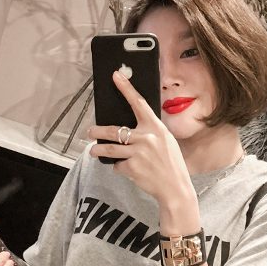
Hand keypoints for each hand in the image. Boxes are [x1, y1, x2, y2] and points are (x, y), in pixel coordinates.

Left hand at [87, 70, 192, 207]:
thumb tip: (129, 128)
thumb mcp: (166, 142)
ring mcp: (138, 153)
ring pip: (109, 148)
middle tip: (90, 132)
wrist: (176, 189)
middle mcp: (146, 138)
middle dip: (97, 132)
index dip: (126, 88)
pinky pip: (118, 165)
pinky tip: (127, 171)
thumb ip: (150, 133)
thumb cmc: (172, 165)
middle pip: (113, 130)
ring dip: (97, 150)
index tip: (116, 76)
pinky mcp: (132, 168)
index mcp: (156, 128)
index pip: (139, 104)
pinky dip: (120, 168)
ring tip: (93, 151)